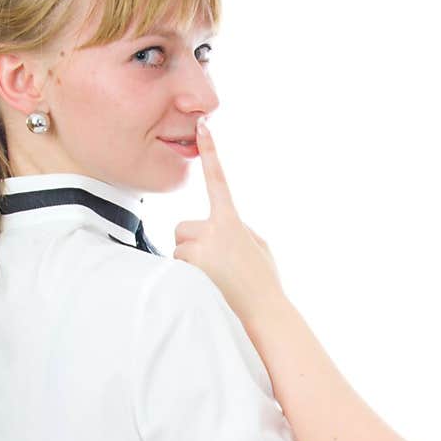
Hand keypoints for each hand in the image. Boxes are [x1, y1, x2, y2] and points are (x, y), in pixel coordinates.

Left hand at [173, 118, 281, 320]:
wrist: (264, 313)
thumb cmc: (264, 282)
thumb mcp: (258, 247)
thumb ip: (238, 229)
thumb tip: (219, 226)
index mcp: (232, 221)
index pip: (218, 181)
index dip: (212, 153)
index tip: (204, 127)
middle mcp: (213, 231)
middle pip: (183, 227)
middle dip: (193, 242)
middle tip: (215, 264)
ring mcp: (198, 251)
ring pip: (178, 249)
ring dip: (191, 262)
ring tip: (215, 279)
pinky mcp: (187, 269)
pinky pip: (176, 267)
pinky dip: (188, 276)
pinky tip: (208, 287)